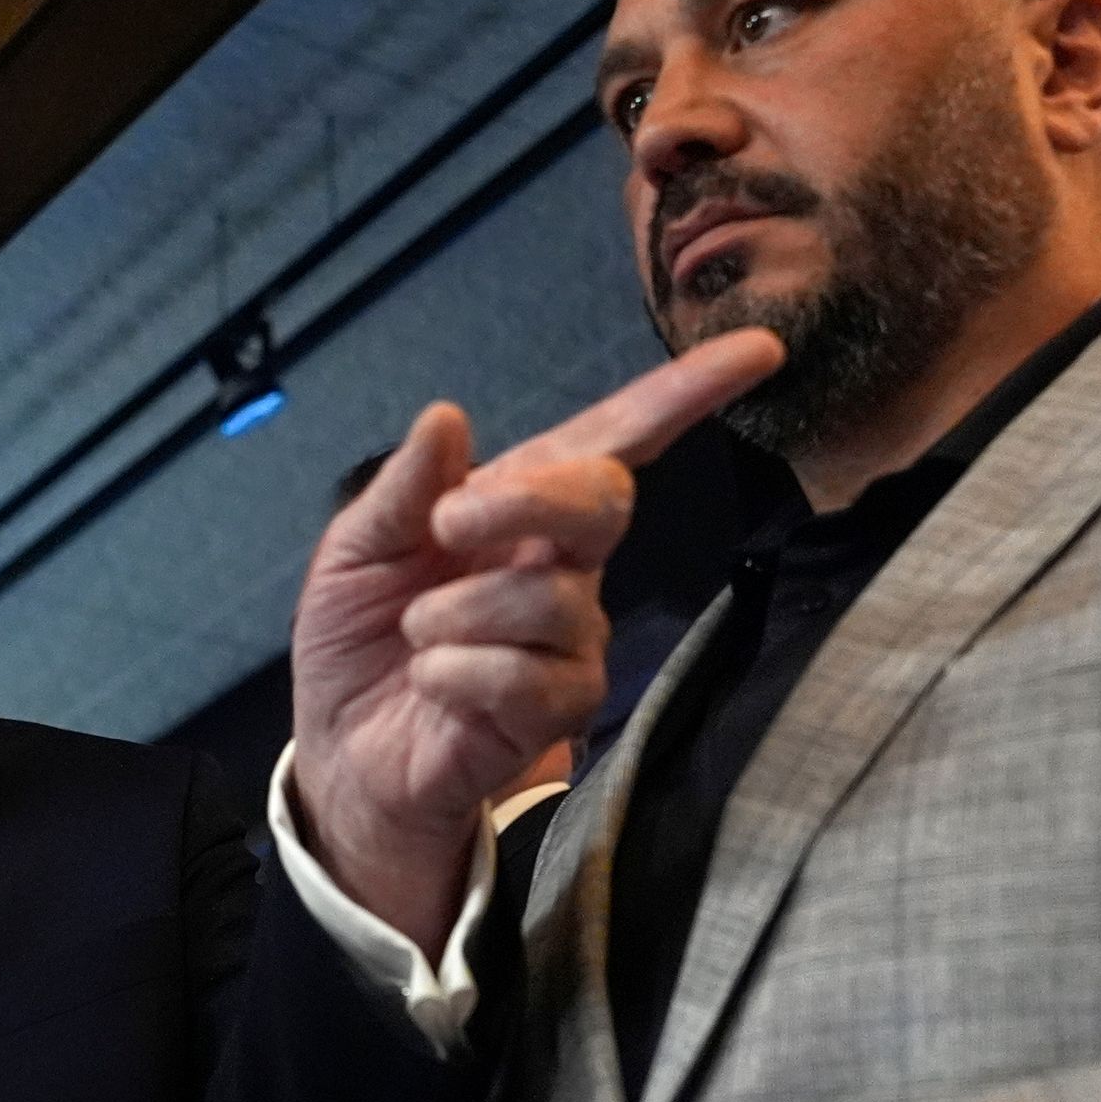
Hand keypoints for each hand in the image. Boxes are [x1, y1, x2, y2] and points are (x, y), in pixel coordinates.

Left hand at [285, 332, 778, 952]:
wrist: (344, 751)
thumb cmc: (358, 637)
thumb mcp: (354, 550)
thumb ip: (401, 488)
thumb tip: (447, 417)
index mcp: (519, 503)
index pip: (617, 438)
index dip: (685, 392)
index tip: (756, 349)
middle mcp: (563, 562)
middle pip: (603, 499)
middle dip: (528, 500)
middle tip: (448, 524)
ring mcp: (572, 635)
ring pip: (551, 600)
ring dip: (457, 613)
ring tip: (418, 635)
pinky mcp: (565, 707)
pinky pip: (529, 677)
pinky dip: (458, 672)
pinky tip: (432, 682)